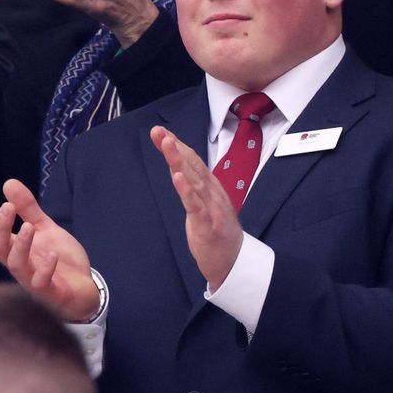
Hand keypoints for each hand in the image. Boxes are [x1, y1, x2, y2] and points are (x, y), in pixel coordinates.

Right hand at [0, 179, 98, 320]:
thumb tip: (8, 183)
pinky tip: (52, 254)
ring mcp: (33, 280)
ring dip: (20, 245)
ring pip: (16, 265)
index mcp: (15, 249)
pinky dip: (45, 269)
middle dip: (0, 228)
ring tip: (28, 226)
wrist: (83, 289)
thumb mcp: (44, 228)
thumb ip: (28, 209)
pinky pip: (42, 284)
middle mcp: (20, 264)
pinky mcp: (51, 293)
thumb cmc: (58, 259)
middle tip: (7, 207)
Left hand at [150, 126, 242, 289]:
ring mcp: (211, 207)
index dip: (176, 144)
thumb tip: (178, 167)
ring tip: (167, 144)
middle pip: (192, 165)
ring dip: (179, 161)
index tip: (160, 132)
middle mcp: (212, 192)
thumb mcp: (203, 203)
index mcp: (210, 186)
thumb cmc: (216, 230)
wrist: (233, 261)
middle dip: (174, 147)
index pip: (192, 160)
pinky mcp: (207, 224)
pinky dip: (186, 190)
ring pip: (193, 180)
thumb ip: (192, 185)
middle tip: (159, 131)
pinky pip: (195, 205)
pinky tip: (177, 178)